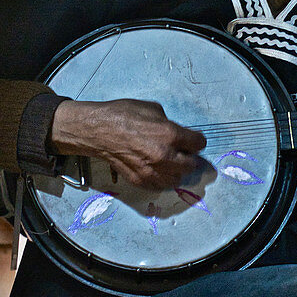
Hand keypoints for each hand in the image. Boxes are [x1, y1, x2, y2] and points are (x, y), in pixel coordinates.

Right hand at [49, 99, 205, 188]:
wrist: (98, 131)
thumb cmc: (122, 115)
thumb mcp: (153, 109)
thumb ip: (169, 123)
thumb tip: (176, 132)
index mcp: (170, 135)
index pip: (199, 143)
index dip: (196, 140)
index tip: (193, 140)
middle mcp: (164, 156)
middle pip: (192, 165)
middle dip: (189, 157)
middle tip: (183, 152)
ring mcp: (152, 171)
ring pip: (178, 179)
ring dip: (177, 171)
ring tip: (171, 163)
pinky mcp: (141, 181)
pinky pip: (161, 186)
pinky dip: (163, 179)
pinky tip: (159, 170)